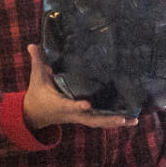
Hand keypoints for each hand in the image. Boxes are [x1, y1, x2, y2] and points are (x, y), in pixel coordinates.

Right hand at [22, 45, 137, 129]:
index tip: (87, 104)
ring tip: (133, 120)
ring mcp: (80, 117)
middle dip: (107, 120)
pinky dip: (114, 121)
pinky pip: (101, 120)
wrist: (35, 114)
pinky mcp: (85, 117)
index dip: (77, 106)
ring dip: (115, 122)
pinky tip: (130, 119)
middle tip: (123, 119)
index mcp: (59, 104)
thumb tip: (32, 44)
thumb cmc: (38, 93)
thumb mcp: (36, 77)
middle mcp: (72, 113)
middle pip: (91, 120)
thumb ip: (37, 61)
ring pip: (99, 122)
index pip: (69, 106)